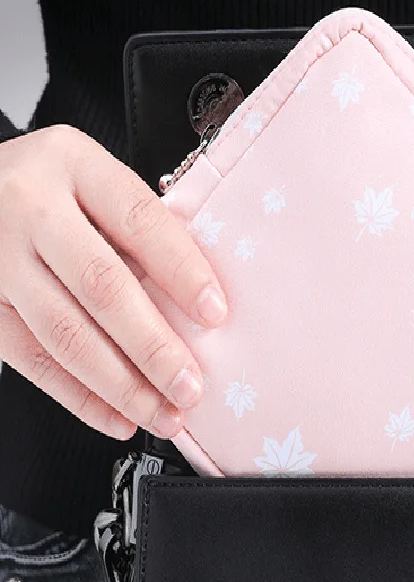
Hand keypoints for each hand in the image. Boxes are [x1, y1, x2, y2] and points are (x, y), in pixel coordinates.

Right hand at [0, 125, 227, 439]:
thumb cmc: (52, 187)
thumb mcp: (94, 181)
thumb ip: (138, 231)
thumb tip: (196, 309)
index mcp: (73, 163)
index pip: (140, 221)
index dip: (182, 271)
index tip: (216, 315)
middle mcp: (28, 206)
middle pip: (101, 285)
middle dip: (153, 347)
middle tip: (191, 387)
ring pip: (64, 333)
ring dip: (121, 386)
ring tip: (164, 415)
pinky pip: (29, 359)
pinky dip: (79, 397)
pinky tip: (117, 418)